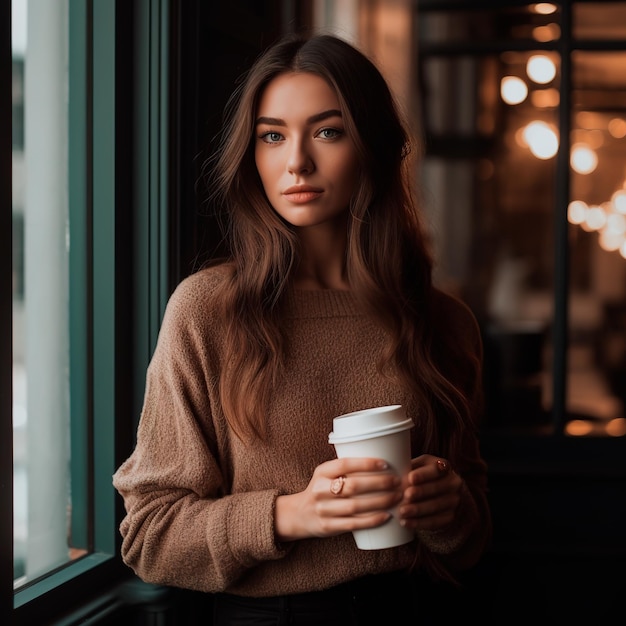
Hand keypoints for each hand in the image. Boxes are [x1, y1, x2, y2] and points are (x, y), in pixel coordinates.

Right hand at [275, 458, 402, 541]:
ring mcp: (323, 509)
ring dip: (380, 502)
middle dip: (379, 484)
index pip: (345, 464)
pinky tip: (386, 516)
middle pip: (353, 486)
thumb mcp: (326, 475)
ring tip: (397, 497)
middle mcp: (320, 490)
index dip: (366, 464)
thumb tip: (384, 461)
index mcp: (321, 472)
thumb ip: (346, 470)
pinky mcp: (328, 526)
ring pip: (355, 506)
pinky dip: (372, 520)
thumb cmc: (322, 490)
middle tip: (398, 482)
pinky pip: (354, 523)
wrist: (299, 514)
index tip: (386, 464)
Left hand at [398, 454, 462, 530]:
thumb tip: (391, 474)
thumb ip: (408, 467)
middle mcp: (453, 483)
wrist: (442, 493)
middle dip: (420, 492)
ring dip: (417, 510)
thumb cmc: (422, 475)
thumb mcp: (418, 466)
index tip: (410, 478)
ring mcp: (454, 501)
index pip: (436, 469)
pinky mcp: (450, 517)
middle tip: (405, 496)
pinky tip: (407, 523)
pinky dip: (419, 523)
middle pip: (436, 488)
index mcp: (444, 467)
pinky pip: (435, 521)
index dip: (423, 474)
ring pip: (435, 506)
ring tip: (402, 511)